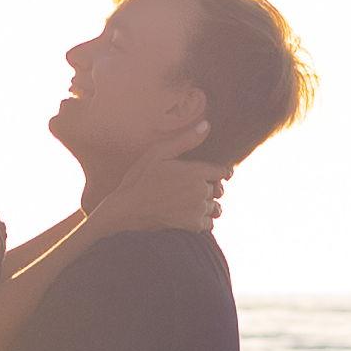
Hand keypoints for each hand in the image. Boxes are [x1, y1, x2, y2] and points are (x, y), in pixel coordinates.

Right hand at [89, 149, 225, 234]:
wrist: (127, 209)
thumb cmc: (140, 179)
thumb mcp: (158, 153)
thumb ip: (185, 140)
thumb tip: (206, 125)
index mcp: (196, 172)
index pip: (223, 172)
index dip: (221, 172)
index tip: (215, 174)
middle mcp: (201, 191)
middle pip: (219, 190)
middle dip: (211, 188)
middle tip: (195, 188)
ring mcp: (198, 210)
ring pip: (216, 207)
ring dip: (209, 205)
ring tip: (192, 202)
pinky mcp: (193, 226)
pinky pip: (209, 223)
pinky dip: (203, 220)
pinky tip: (189, 214)